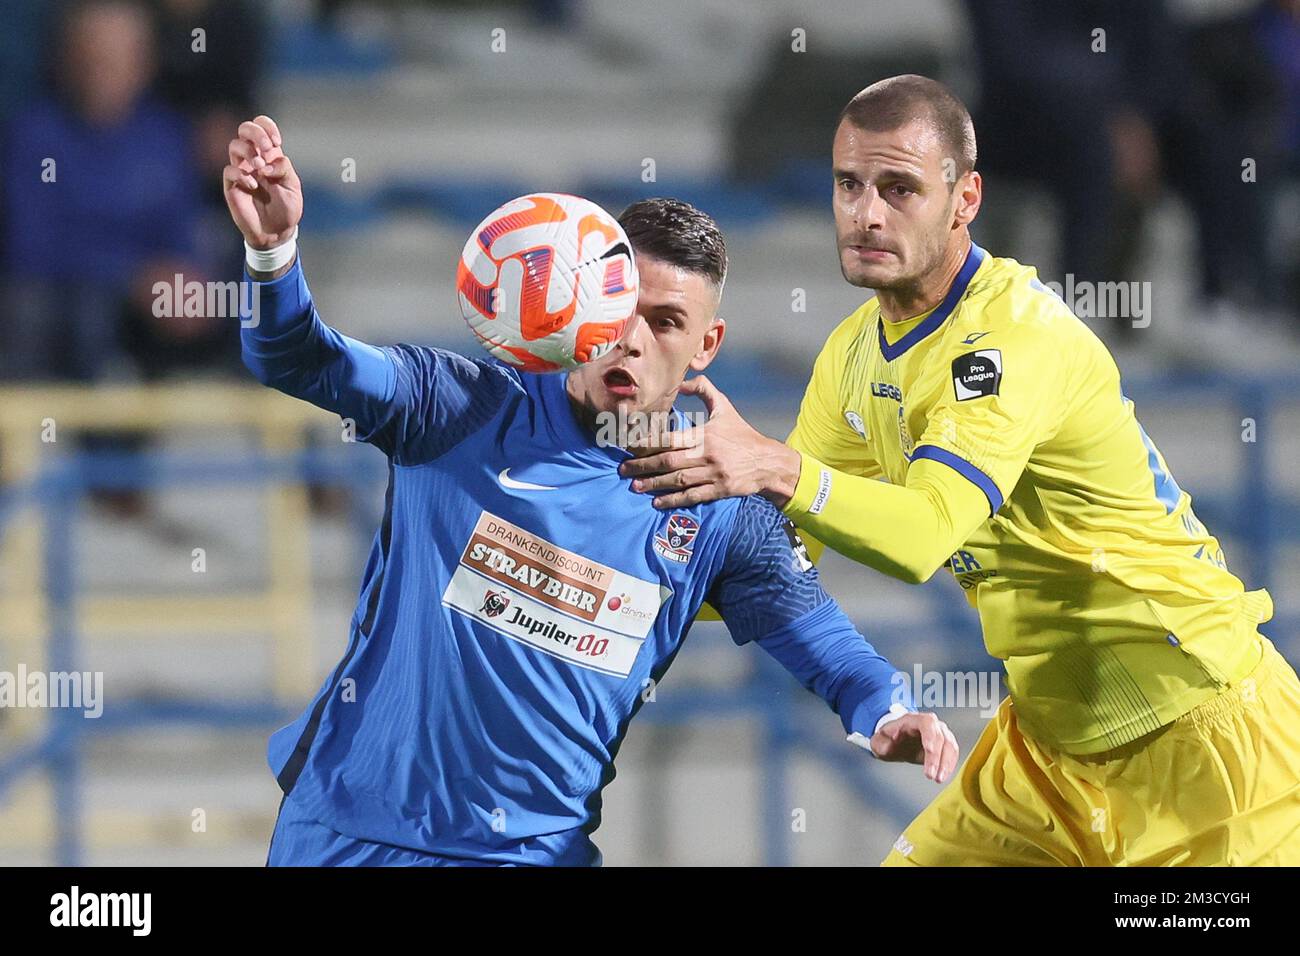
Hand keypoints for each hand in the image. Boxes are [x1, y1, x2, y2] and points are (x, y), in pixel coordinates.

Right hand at [222, 114, 301, 249]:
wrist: (276, 233)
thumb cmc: (287, 209)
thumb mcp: (293, 188)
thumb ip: (284, 169)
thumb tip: (267, 163)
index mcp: (270, 155)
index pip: (262, 127)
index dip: (266, 127)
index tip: (276, 142)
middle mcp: (253, 159)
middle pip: (244, 129)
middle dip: (255, 134)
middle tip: (266, 150)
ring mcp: (241, 171)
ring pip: (234, 146)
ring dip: (248, 152)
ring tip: (259, 169)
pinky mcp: (232, 185)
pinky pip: (229, 170)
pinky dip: (241, 174)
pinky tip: (253, 185)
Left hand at [618, 375, 801, 508]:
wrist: (767, 461)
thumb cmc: (742, 434)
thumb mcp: (725, 408)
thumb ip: (704, 390)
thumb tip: (682, 382)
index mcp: (704, 435)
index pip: (670, 439)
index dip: (648, 443)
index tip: (629, 445)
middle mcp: (706, 455)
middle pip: (668, 462)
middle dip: (643, 466)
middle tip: (623, 470)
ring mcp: (712, 475)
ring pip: (677, 481)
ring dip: (654, 484)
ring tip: (635, 486)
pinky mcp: (718, 490)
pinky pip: (692, 496)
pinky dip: (673, 500)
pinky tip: (657, 502)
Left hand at [870, 712, 958, 783]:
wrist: (895, 740)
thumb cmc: (888, 739)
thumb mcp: (878, 740)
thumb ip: (883, 741)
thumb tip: (892, 740)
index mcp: (912, 719)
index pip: (927, 723)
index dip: (931, 737)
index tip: (930, 752)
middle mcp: (929, 723)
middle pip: (940, 736)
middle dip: (938, 757)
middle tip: (932, 774)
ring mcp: (939, 732)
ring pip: (950, 745)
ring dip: (946, 763)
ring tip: (939, 778)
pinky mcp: (944, 743)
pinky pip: (952, 753)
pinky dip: (949, 765)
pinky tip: (943, 775)